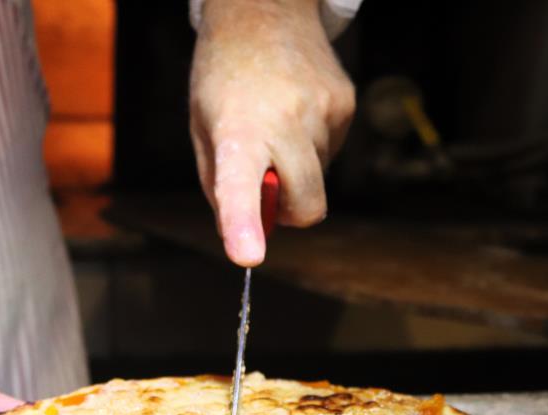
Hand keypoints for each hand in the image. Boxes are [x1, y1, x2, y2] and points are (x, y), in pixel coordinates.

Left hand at [190, 0, 355, 265]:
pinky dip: (311, 146)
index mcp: (237, 129)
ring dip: (296, 170)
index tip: (248, 256)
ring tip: (275, 124)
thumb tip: (251, 231)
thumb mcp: (202, 128)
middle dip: (289, 211)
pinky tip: (294, 111)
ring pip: (318, 178)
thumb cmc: (223, 76)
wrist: (263, 8)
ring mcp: (323, 110)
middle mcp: (285, 119)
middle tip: (264, 183)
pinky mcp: (345, 103)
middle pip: (307, 204)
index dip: (244, 224)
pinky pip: (330, 151)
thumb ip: (220, 185)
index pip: (241, 185)